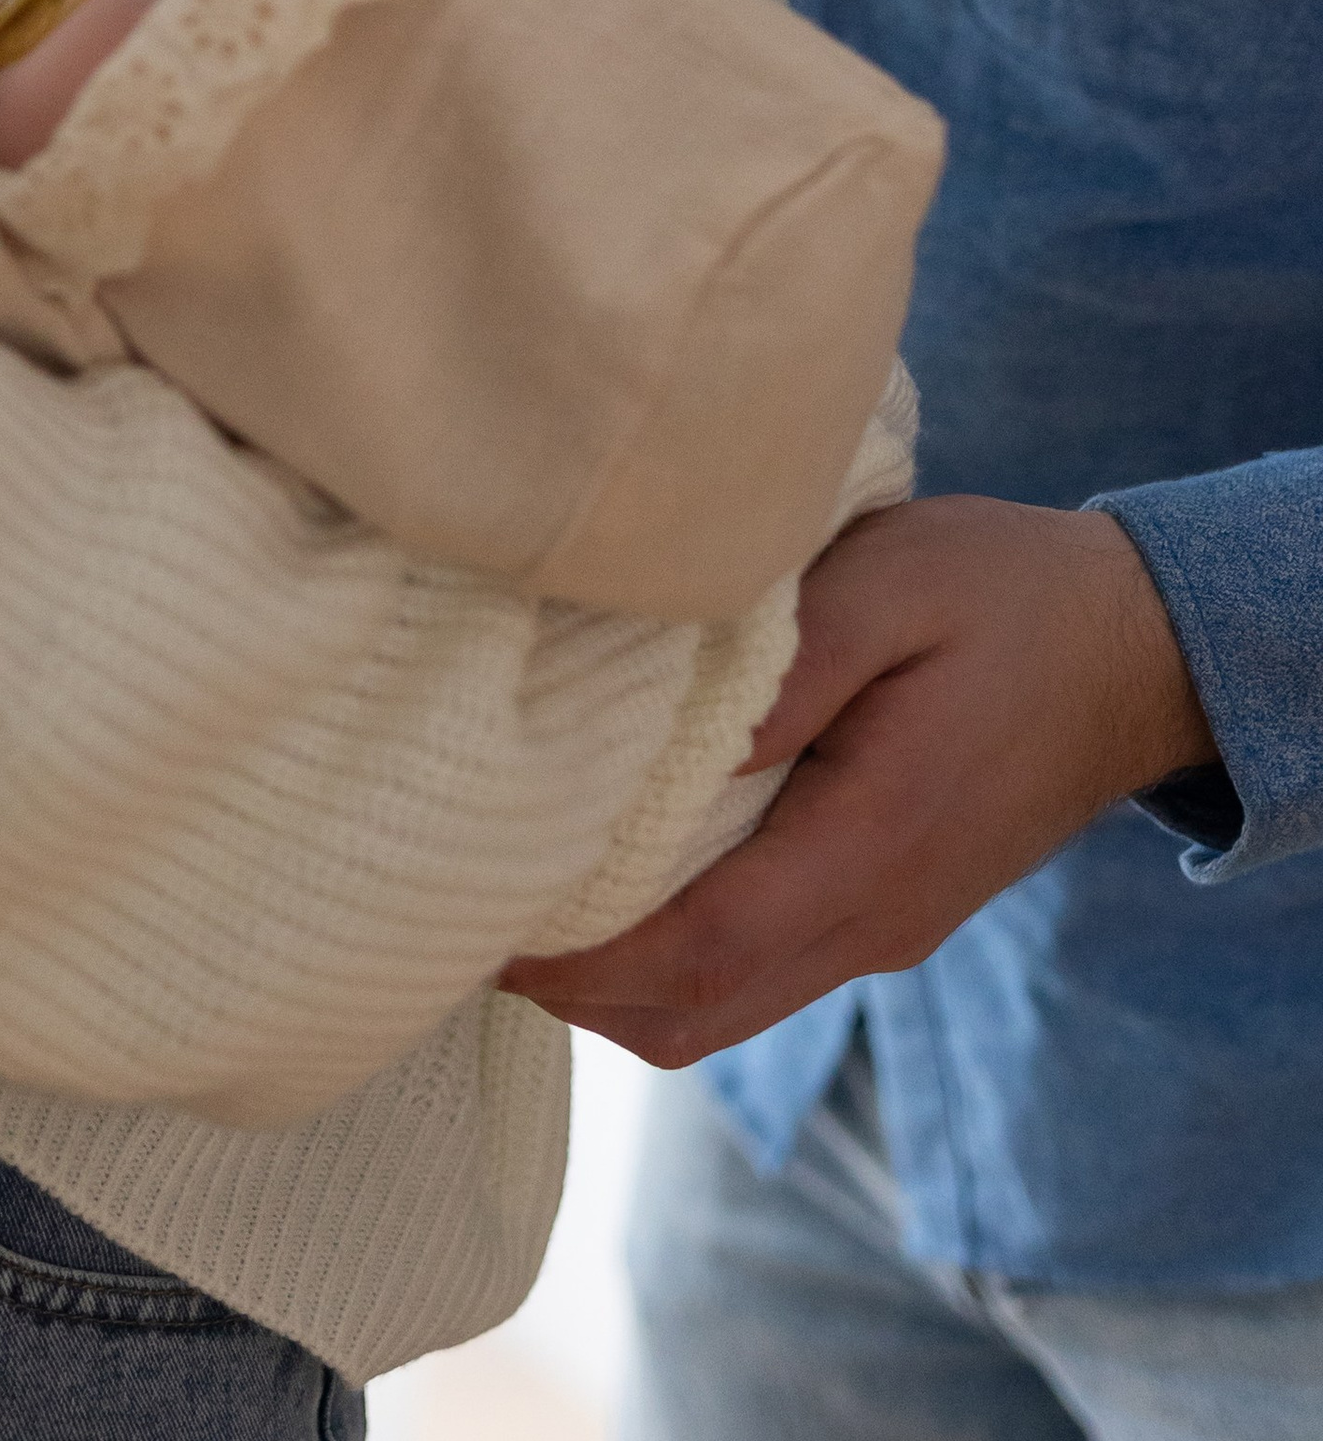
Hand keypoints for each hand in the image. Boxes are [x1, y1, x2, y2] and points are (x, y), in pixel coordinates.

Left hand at [499, 495, 1216, 1064]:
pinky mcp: (883, 909)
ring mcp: (883, 927)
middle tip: (462, 909)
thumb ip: (784, 666)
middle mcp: (874, 918)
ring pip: (722, 1009)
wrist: (1134, 648)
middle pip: (694, 1013)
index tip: (474, 921)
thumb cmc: (1001, 592)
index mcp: (872, 845)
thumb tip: (674, 740)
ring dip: (616, 982)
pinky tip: (614, 877)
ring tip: (517, 896)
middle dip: (572, 988)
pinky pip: (758, 971)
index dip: (577, 957)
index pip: (698, 950)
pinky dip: (671, 957)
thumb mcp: (889, 582)